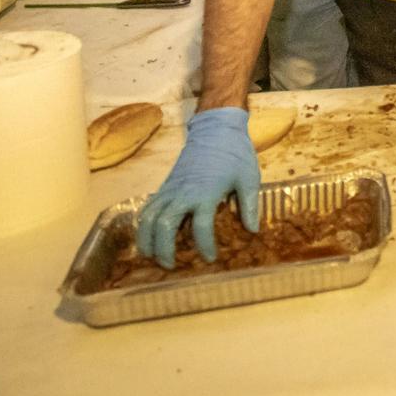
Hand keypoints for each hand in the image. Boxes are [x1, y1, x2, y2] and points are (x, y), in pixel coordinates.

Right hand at [135, 107, 260, 267]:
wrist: (216, 129)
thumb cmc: (236, 154)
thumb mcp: (249, 178)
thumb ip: (249, 206)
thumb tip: (252, 231)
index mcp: (207, 192)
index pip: (201, 227)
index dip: (204, 246)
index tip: (210, 259)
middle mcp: (184, 192)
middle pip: (163, 225)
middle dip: (163, 249)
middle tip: (170, 266)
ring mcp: (170, 188)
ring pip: (148, 217)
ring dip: (146, 239)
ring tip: (152, 257)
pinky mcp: (164, 185)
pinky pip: (147, 207)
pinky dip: (143, 224)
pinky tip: (147, 237)